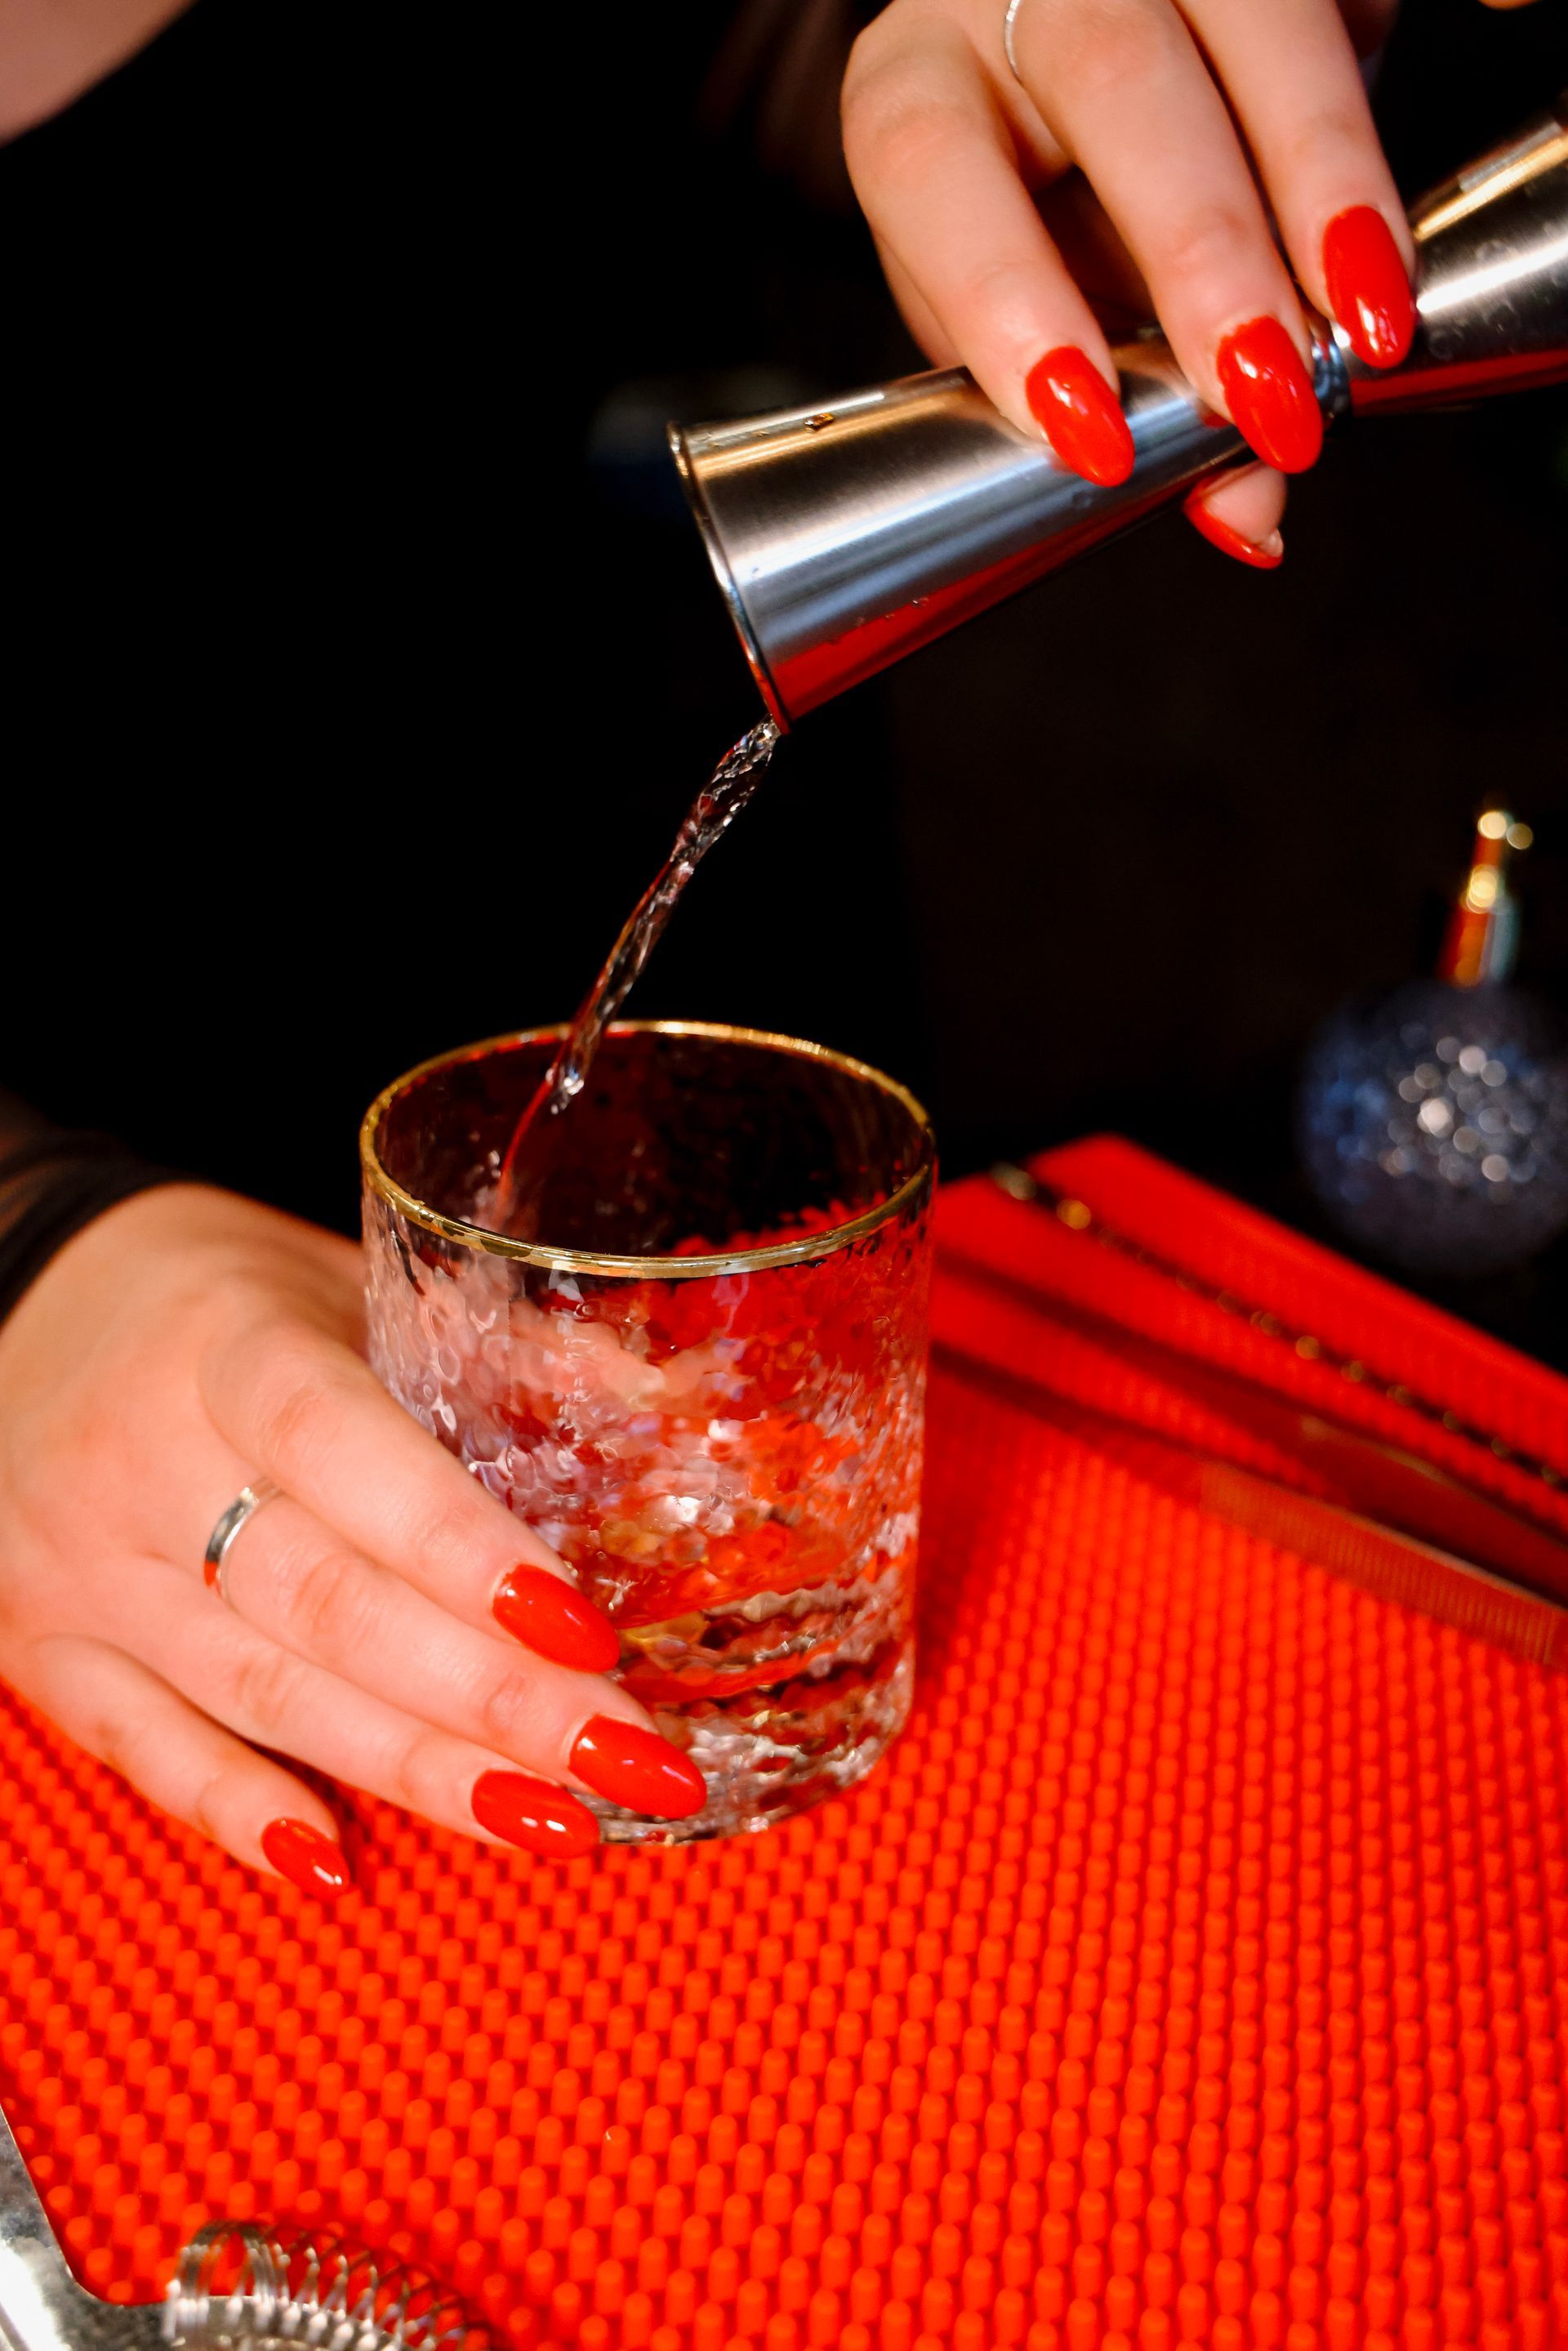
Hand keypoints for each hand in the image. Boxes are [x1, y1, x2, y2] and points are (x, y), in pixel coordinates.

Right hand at [0, 1186, 704, 1892]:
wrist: (15, 1309)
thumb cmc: (213, 1301)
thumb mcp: (342, 1282)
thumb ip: (494, 1352)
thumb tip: (672, 1404)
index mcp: (227, 1348)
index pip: (348, 1456)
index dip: (467, 1553)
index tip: (589, 1633)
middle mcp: (141, 1464)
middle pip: (328, 1603)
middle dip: (493, 1698)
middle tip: (629, 1762)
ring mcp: (81, 1570)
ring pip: (261, 1694)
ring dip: (416, 1770)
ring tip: (555, 1820)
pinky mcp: (43, 1649)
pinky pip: (146, 1751)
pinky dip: (241, 1812)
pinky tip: (341, 1862)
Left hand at [842, 0, 1525, 567]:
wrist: (1117, 60)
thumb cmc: (1052, 200)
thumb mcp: (1055, 311)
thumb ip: (1122, 399)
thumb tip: (1247, 511)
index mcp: (917, 84)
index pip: (929, 167)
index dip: (1005, 297)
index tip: (1093, 427)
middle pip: (1110, 80)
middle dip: (1201, 250)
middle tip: (1263, 389)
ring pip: (1250, 22)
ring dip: (1321, 181)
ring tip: (1361, 324)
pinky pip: (1341, 1)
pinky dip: (1398, 94)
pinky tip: (1420, 190)